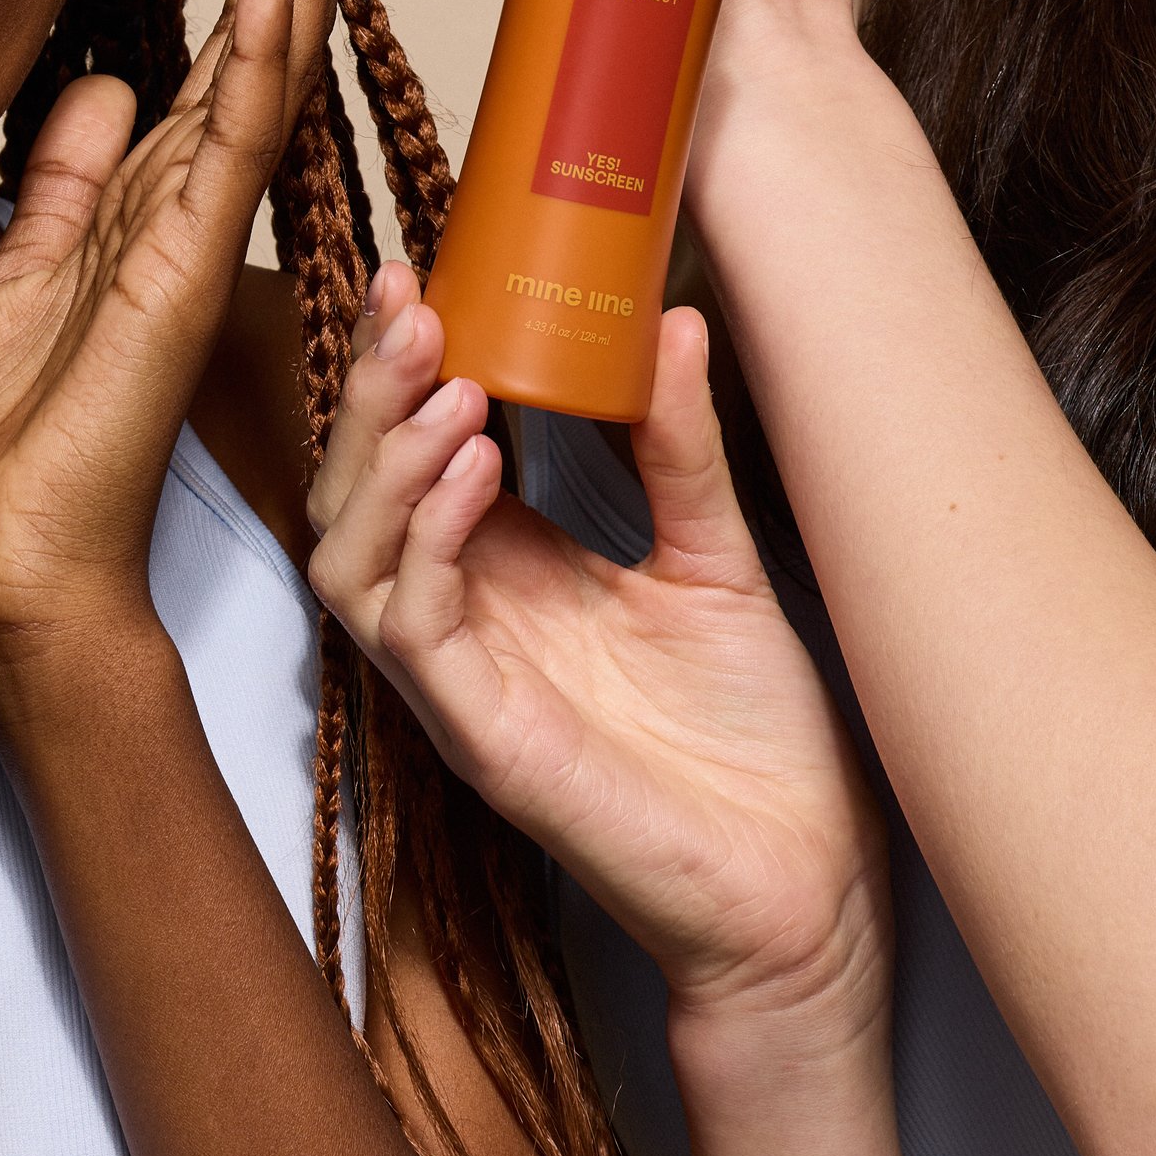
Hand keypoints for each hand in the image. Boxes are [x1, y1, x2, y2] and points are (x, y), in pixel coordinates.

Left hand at [0, 0, 352, 702]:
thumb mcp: (15, 270)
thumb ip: (66, 182)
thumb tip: (97, 89)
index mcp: (148, 187)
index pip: (221, 25)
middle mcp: (192, 193)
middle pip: (263, 12)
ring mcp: (199, 228)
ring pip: (267, 49)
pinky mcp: (182, 271)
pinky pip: (235, 140)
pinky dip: (262, 49)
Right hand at [309, 282, 889, 1036]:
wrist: (807, 883)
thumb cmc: (758, 740)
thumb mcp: (716, 555)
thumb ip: (680, 447)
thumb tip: (673, 316)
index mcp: (508, 573)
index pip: (411, 453)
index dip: (397, 368)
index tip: (418, 272)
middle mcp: (467, 622)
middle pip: (355, 492)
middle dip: (369, 394)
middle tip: (411, 306)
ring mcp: (465, 683)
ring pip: (349, 556)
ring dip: (382, 458)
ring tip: (447, 382)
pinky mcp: (482, 739)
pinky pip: (410, 629)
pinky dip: (424, 540)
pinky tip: (473, 469)